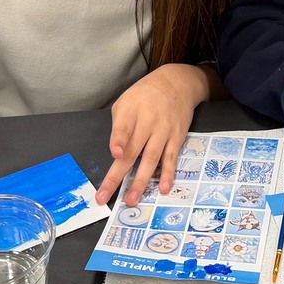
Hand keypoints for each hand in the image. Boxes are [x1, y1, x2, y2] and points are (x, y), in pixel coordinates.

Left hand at [95, 64, 203, 205]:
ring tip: (131, 199)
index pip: (123, 126)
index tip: (115, 153)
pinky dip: (168, 174)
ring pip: (151, 159)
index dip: (119, 140)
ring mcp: (163, 131)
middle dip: (118, 175)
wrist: (177, 83)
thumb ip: (119, 126)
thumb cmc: (145, 96)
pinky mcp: (176, 138)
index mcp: (130, 110)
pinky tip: (164, 188)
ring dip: (141, 181)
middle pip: (132, 150)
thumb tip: (115, 153)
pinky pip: (171, 158)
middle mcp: (148, 121)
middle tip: (105, 195)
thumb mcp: (126, 102)